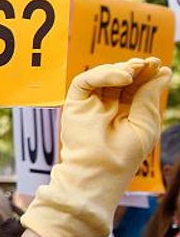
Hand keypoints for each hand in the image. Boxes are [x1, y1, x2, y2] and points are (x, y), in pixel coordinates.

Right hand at [23, 58, 170, 236]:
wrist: (99, 173)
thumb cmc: (124, 156)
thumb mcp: (145, 122)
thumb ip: (148, 96)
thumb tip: (160, 70)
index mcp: (125, 111)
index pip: (136, 85)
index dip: (146, 73)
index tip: (158, 65)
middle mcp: (107, 105)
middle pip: (120, 77)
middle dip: (135, 67)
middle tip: (148, 62)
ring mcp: (90, 104)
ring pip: (103, 75)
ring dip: (121, 68)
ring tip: (135, 69)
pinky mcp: (75, 104)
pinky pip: (85, 81)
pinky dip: (103, 73)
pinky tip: (122, 77)